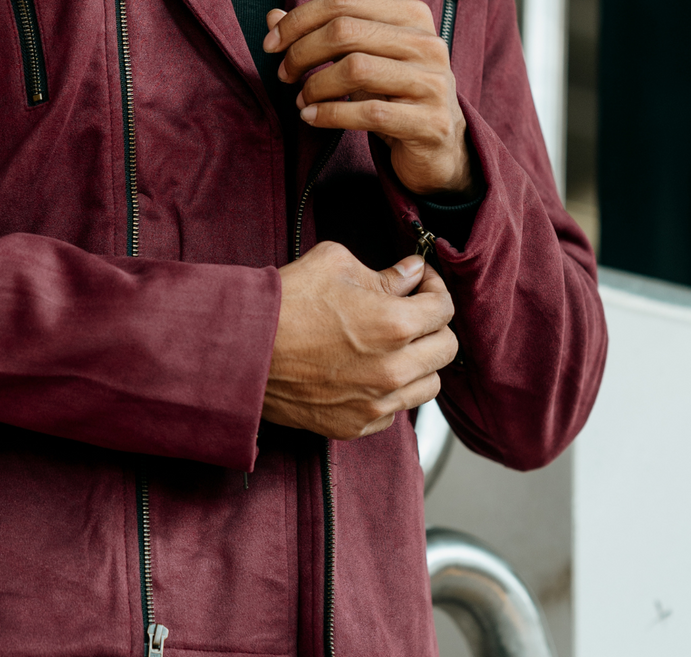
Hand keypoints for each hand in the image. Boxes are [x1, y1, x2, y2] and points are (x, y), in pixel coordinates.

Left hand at [262, 0, 472, 195]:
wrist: (440, 146)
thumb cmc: (394, 94)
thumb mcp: (360, 58)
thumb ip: (320, 34)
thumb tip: (273, 17)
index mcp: (411, 15)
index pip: (343, 1)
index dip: (299, 20)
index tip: (272, 43)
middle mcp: (427, 43)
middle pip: (345, 31)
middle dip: (302, 52)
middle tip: (284, 74)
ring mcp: (432, 82)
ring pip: (355, 68)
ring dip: (315, 85)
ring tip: (302, 98)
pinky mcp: (430, 122)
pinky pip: (368, 112)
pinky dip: (330, 114)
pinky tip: (311, 117)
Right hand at [262, 242, 456, 438]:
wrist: (244, 349)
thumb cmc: (285, 303)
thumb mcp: (336, 264)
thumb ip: (384, 272)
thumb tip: (410, 274)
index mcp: (394, 324)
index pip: (444, 308)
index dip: (435, 287)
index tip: (420, 282)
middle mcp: (393, 369)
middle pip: (446, 349)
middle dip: (434, 324)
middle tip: (412, 310)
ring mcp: (376, 402)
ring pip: (429, 385)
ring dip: (419, 361)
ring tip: (394, 344)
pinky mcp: (357, 425)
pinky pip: (395, 411)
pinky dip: (391, 391)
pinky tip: (369, 371)